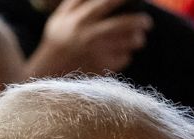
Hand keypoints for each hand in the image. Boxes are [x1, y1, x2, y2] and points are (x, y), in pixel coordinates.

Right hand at [27, 0, 152, 76]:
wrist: (46, 76)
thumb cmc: (56, 44)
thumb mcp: (59, 20)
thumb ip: (74, 3)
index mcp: (78, 19)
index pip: (106, 2)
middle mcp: (88, 34)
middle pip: (124, 24)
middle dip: (140, 21)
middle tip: (147, 22)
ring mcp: (96, 53)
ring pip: (129, 42)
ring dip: (137, 39)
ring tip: (138, 39)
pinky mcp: (101, 69)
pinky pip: (124, 59)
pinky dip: (125, 56)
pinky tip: (119, 55)